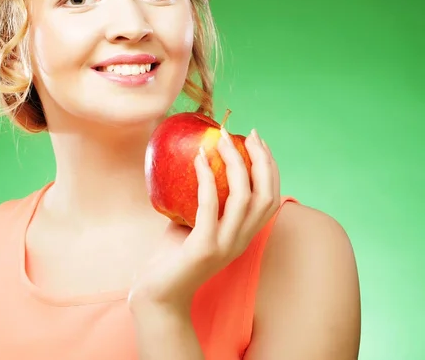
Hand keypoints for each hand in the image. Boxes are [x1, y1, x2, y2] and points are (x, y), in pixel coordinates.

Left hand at [129, 128, 280, 313]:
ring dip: (235, 163)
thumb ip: (202, 200)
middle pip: (266, 194)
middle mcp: (242, 240)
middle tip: (244, 133)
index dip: (269, 166)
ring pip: (244, 197)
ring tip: (221, 139)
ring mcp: (226, 245)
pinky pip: (210, 206)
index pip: (270, 196)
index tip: (256, 139)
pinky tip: (198, 158)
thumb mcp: (194, 223)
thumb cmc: (173, 257)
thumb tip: (196, 163)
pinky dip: (207, 178)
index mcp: (244, 234)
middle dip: (260, 159)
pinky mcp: (205, 247)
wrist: (157, 295)